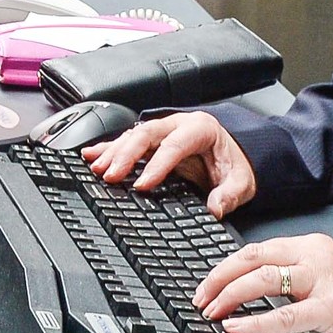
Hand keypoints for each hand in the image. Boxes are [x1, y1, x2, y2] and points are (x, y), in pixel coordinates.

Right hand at [82, 108, 260, 215]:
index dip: (156, 165)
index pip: (173, 146)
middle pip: (146, 134)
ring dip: (112, 151)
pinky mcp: (153, 140)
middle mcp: (178, 124)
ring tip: (97, 168)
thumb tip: (215, 207)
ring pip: (132, 135)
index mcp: (200, 129)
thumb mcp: (242, 180)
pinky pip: (127, 140)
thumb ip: (229, 194)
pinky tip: (91, 155)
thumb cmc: (236, 162)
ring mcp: (163, 130)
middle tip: (111, 176)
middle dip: (125, 155)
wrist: (238, 151)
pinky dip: (108, 147)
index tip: (143, 185)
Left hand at [194, 233, 332, 332]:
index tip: (206, 286)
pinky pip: (285, 315)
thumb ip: (289, 277)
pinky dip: (255, 322)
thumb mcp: (320, 279)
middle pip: (253, 259)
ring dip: (230, 296)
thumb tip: (244, 288)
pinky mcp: (331, 307)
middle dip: (219, 279)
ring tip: (213, 312)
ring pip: (264, 279)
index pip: (255, 250)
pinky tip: (237, 327)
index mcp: (309, 247)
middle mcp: (315, 256)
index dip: (225, 268)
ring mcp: (324, 280)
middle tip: (201, 299)